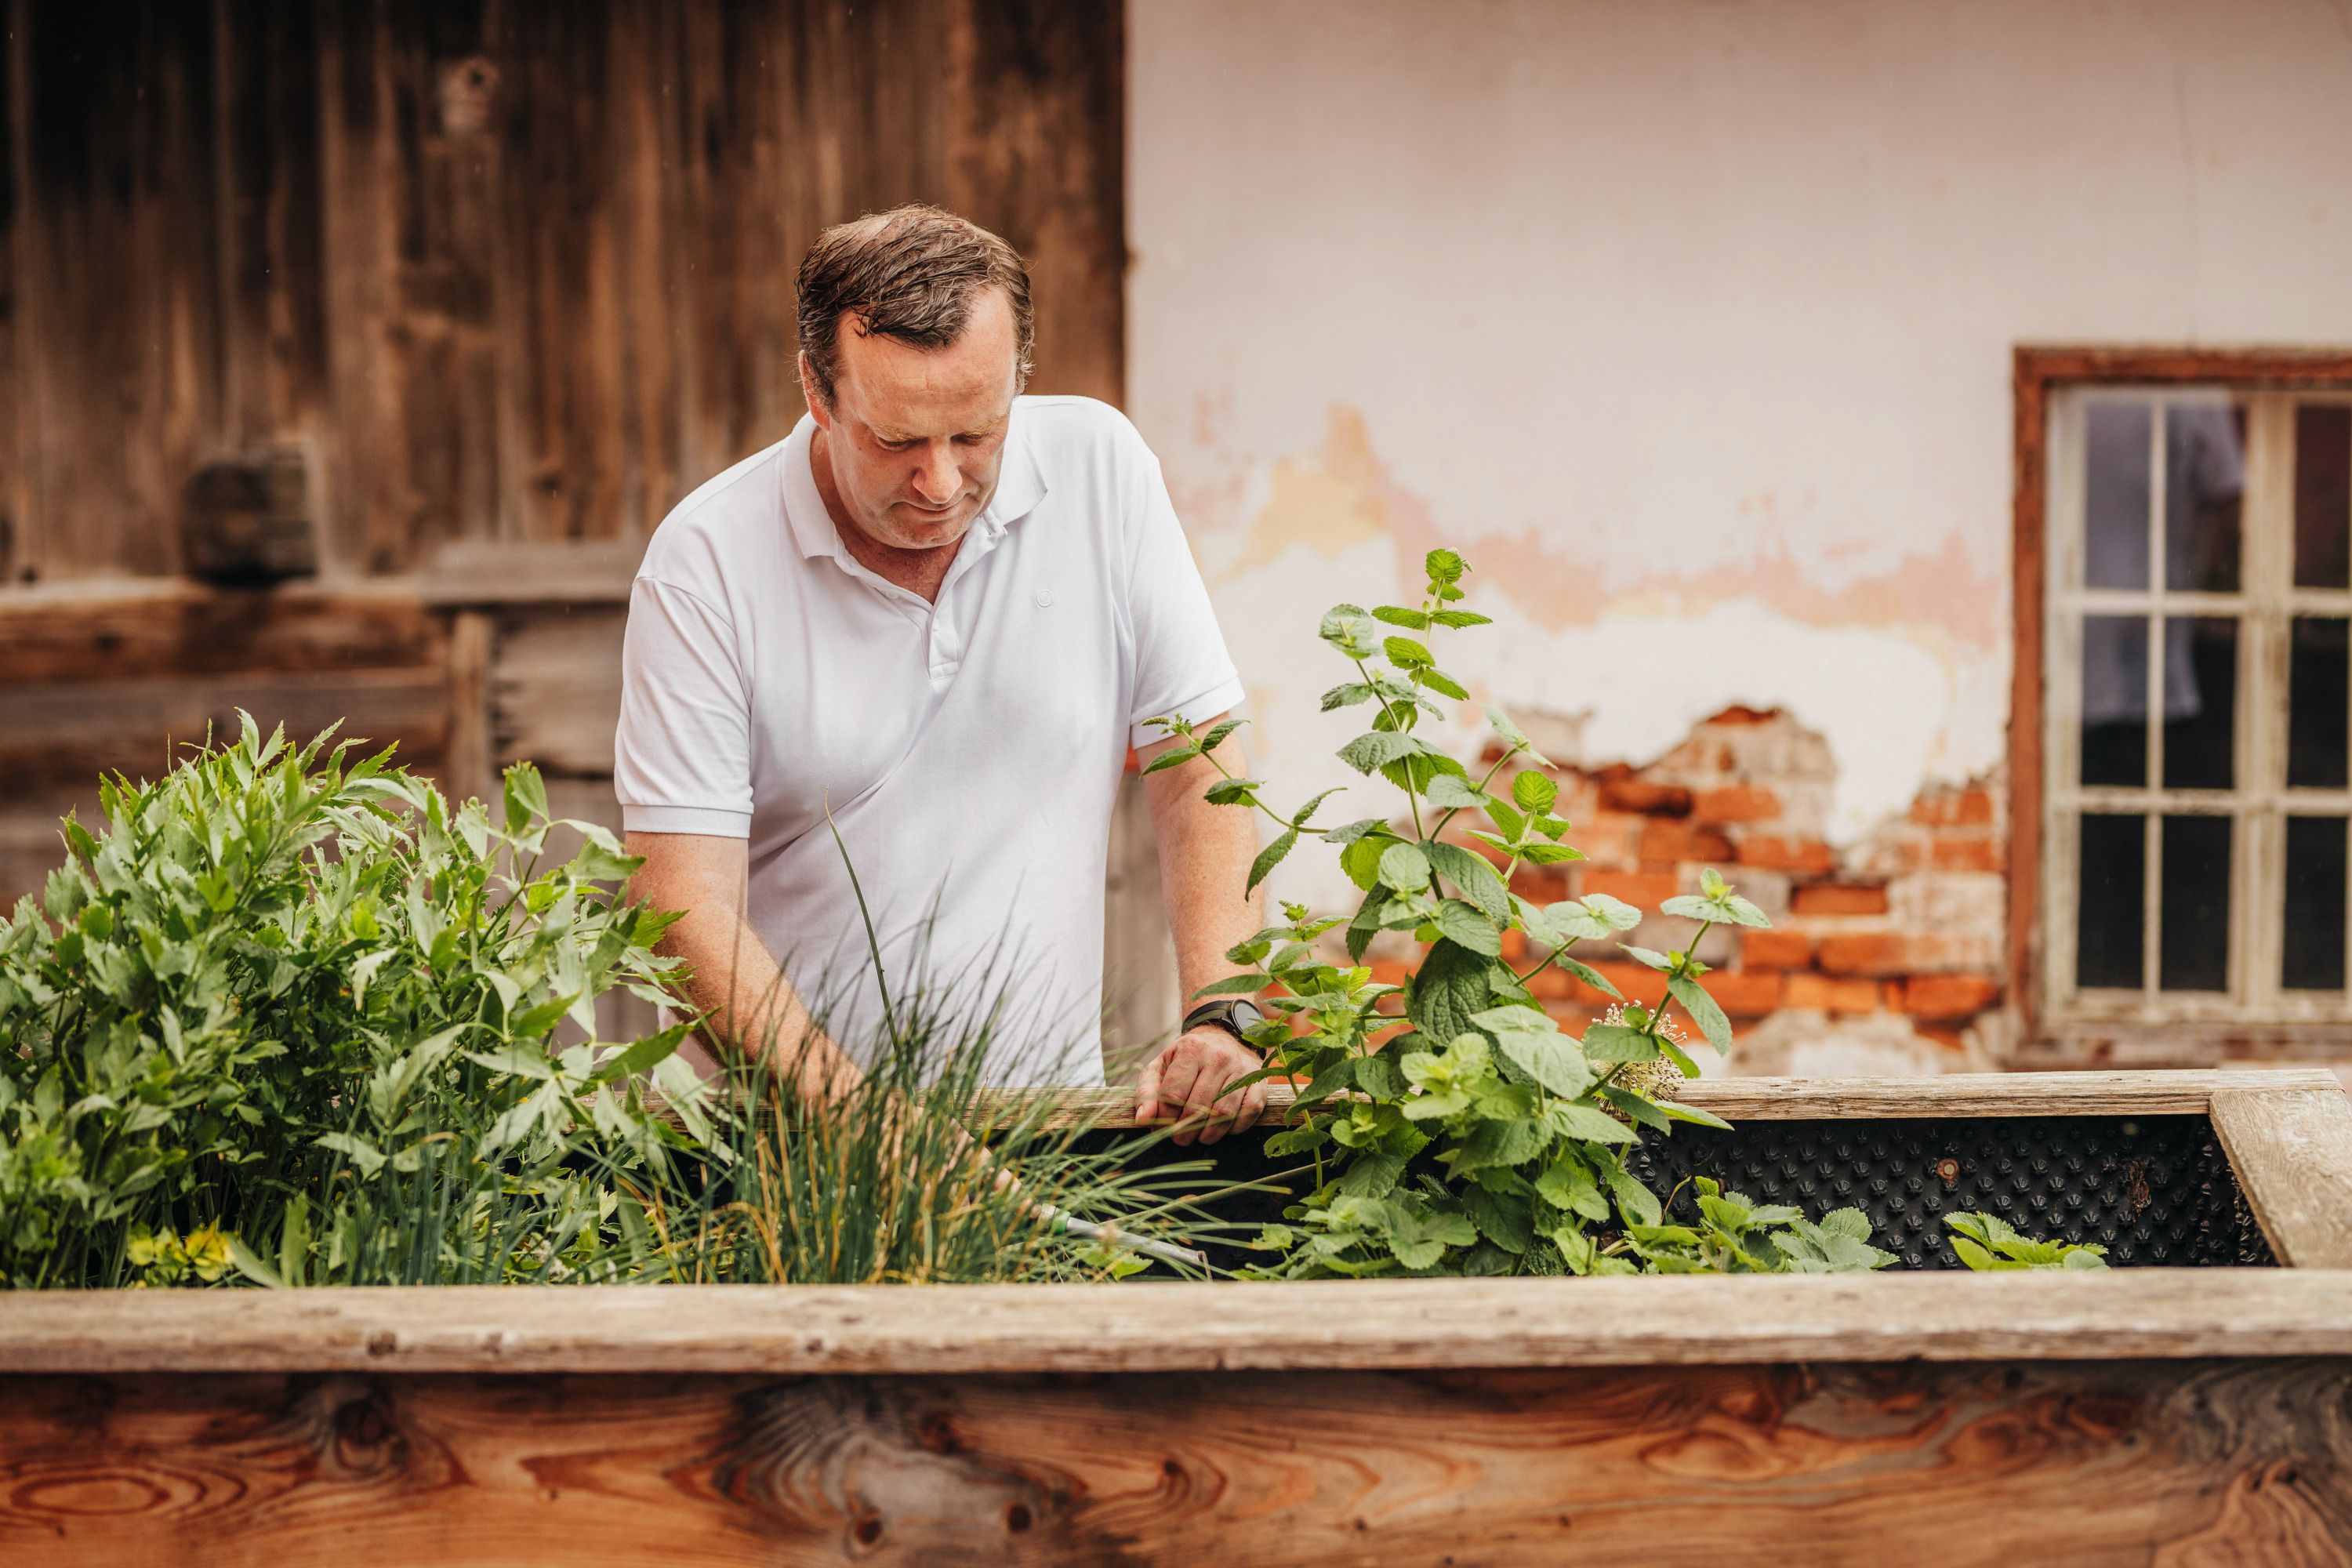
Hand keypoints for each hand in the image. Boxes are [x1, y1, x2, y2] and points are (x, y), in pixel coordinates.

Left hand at [1133, 1028, 1267, 1146]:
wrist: (1225, 1037)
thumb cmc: (1187, 1057)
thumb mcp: (1161, 1066)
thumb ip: (1147, 1092)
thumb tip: (1143, 1121)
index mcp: (1191, 1050)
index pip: (1173, 1096)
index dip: (1164, 1119)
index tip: (1161, 1128)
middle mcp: (1218, 1057)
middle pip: (1198, 1108)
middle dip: (1185, 1132)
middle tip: (1180, 1139)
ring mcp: (1241, 1069)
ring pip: (1223, 1113)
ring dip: (1208, 1134)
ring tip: (1199, 1137)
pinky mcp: (1259, 1081)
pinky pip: (1248, 1112)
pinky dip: (1234, 1128)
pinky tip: (1223, 1129)